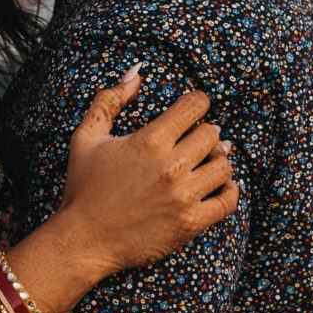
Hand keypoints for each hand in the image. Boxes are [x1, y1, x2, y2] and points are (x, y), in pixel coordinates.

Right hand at [55, 66, 238, 276]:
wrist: (83, 241)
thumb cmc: (83, 187)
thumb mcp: (86, 137)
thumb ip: (109, 100)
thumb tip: (136, 72)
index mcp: (149, 141)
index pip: (195, 106)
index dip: (198, 102)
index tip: (194, 110)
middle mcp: (170, 166)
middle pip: (213, 134)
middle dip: (206, 133)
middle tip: (196, 140)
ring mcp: (183, 196)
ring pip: (224, 166)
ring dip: (218, 160)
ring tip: (207, 162)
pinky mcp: (190, 223)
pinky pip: (228, 201)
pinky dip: (230, 191)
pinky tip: (220, 186)